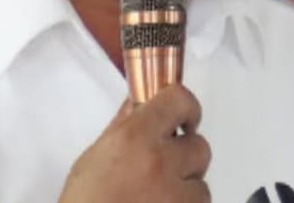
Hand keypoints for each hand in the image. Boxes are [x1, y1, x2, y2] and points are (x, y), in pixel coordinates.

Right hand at [58, 84, 210, 202]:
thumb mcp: (93, 159)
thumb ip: (122, 127)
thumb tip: (140, 103)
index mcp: (133, 138)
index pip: (179, 100)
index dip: (185, 107)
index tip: (183, 117)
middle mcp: (159, 161)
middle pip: (199, 146)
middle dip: (186, 155)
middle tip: (165, 167)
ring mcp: (175, 193)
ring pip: (201, 181)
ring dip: (186, 187)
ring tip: (157, 197)